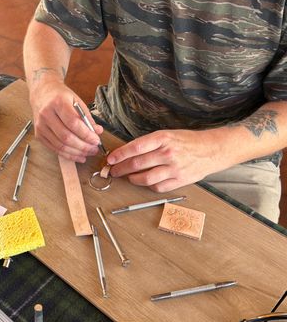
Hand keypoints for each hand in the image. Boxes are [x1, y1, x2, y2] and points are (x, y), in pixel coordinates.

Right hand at [30, 79, 102, 161]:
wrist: (42, 92)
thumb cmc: (61, 96)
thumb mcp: (77, 101)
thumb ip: (87, 117)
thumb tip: (97, 132)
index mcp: (58, 103)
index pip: (73, 123)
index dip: (86, 134)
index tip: (96, 140)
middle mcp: (46, 114)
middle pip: (66, 136)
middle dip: (83, 146)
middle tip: (94, 149)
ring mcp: (40, 126)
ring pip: (60, 145)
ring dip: (76, 152)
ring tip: (88, 153)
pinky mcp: (38, 134)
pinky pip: (54, 148)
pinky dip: (67, 154)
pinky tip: (78, 156)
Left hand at [107, 129, 222, 191]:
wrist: (211, 149)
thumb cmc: (188, 141)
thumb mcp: (168, 134)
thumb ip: (149, 143)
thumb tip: (127, 152)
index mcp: (163, 138)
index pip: (135, 147)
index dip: (120, 154)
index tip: (110, 159)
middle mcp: (168, 153)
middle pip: (137, 164)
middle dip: (121, 168)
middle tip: (113, 170)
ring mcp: (174, 168)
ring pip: (145, 178)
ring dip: (132, 179)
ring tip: (127, 177)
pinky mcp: (180, 180)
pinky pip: (158, 187)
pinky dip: (148, 186)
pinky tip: (144, 182)